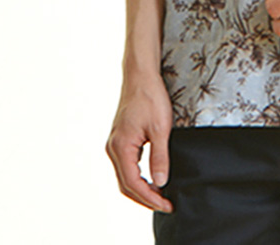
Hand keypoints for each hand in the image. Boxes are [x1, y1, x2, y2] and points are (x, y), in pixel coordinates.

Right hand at [105, 73, 173, 212]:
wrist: (140, 76)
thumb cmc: (150, 97)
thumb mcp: (160, 128)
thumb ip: (159, 156)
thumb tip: (160, 182)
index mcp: (121, 146)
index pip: (133, 183)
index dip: (150, 198)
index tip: (166, 204)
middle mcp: (113, 148)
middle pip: (126, 185)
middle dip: (145, 198)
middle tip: (166, 204)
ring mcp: (115, 144)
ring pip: (125, 177)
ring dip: (141, 189)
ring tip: (161, 195)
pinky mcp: (120, 140)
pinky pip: (126, 166)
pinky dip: (138, 178)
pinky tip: (151, 179)